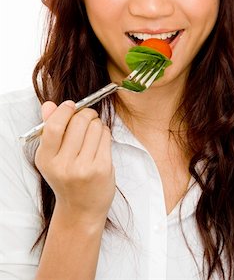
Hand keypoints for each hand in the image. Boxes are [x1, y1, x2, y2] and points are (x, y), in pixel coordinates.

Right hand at [35, 101, 114, 221]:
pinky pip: (106, 137)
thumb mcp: (52, 157)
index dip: (64, 111)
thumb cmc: (67, 179)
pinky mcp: (101, 169)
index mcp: (46, 159)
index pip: (53, 126)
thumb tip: (49, 105)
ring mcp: (83, 168)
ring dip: (97, 123)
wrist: (81, 210)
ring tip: (94, 132)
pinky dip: (104, 133)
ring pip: (95, 127)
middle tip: (88, 116)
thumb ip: (50, 129)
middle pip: (78, 122)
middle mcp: (63, 165)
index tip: (71, 106)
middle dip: (86, 113)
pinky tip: (100, 141)